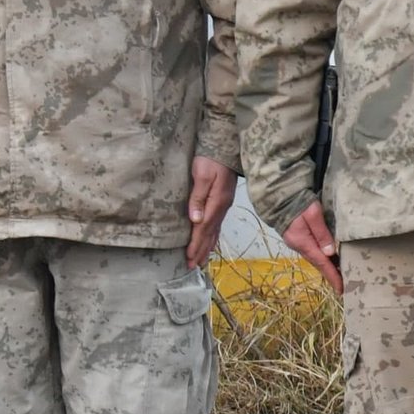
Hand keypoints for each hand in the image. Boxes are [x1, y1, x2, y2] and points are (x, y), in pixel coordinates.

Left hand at [184, 154, 237, 269]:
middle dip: (201, 250)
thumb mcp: (202, 175)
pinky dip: (213, 236)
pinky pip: (217, 224)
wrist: (225, 147)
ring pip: (215, 231)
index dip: (196, 244)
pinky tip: (210, 241)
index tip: (189, 258)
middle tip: (193, 266)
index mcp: (216, 203)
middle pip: (210, 234)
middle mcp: (221, 207)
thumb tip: (196, 219)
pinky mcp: (223, 202)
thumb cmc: (211, 159)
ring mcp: (224, 205)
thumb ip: (198, 197)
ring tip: (200, 259)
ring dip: (207, 246)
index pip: (204, 229)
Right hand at [283, 201, 345, 293]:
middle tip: (345, 284)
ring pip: (316, 258)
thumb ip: (322, 233)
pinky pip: (313, 251)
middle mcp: (299, 245)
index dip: (332, 276)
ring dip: (328, 266)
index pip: (321, 263)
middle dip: (331, 274)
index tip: (341, 289)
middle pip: (319, 263)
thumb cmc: (299, 202)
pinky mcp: (299, 237)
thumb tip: (330, 253)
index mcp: (302, 242)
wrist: (281, 196)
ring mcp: (298, 242)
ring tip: (341, 274)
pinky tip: (331, 258)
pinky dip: (323, 258)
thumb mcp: (313, 215)